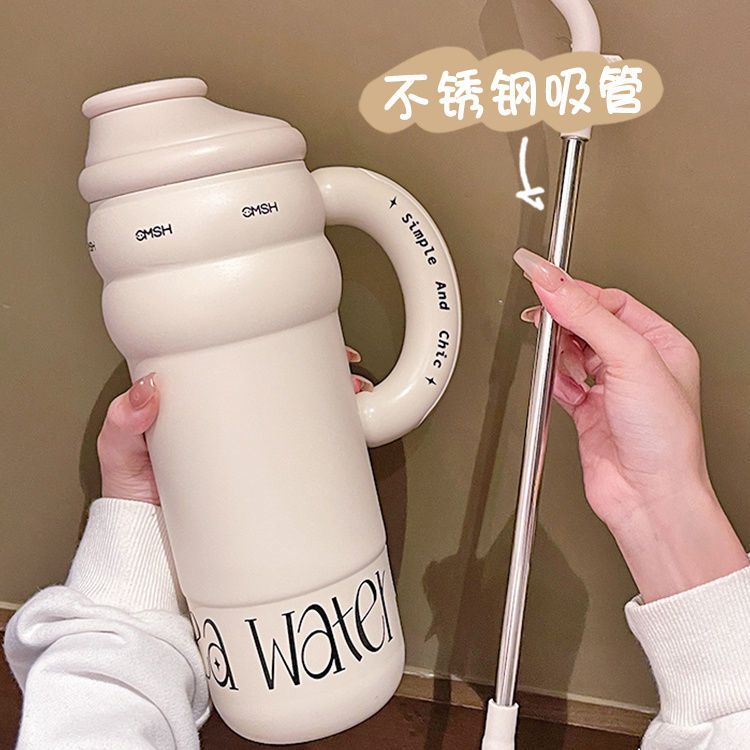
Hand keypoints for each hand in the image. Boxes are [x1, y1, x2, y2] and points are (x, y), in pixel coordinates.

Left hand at [97, 346, 370, 505]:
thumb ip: (124, 423)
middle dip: (327, 375)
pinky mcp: (270, 481)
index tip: (310, 343)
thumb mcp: (120, 453)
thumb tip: (148, 391)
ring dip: (336, 405)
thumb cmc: (134, 497)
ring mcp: (257, 451)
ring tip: (355, 401)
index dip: (284, 348)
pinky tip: (347, 436)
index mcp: (205, 403)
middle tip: (346, 378)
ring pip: (305, 417)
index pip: (249, 364)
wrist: (149, 553)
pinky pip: (304, 456)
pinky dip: (331, 445)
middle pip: (289, 386)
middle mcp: (237, 422)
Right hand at [514, 247, 747, 599]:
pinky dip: (551, 378)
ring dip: (556, 348)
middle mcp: (636, 365)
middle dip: (563, 318)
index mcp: (660, 343)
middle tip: (538, 312)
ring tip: (547, 346)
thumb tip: (553, 283)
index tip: (542, 277)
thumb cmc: (664, 439)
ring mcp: (610, 388)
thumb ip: (587, 316)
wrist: (648, 496)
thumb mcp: (630, 359)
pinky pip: (561, 382)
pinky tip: (550, 375)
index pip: (609, 301)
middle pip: (588, 323)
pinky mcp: (587, 411)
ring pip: (571, 351)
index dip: (575, 290)